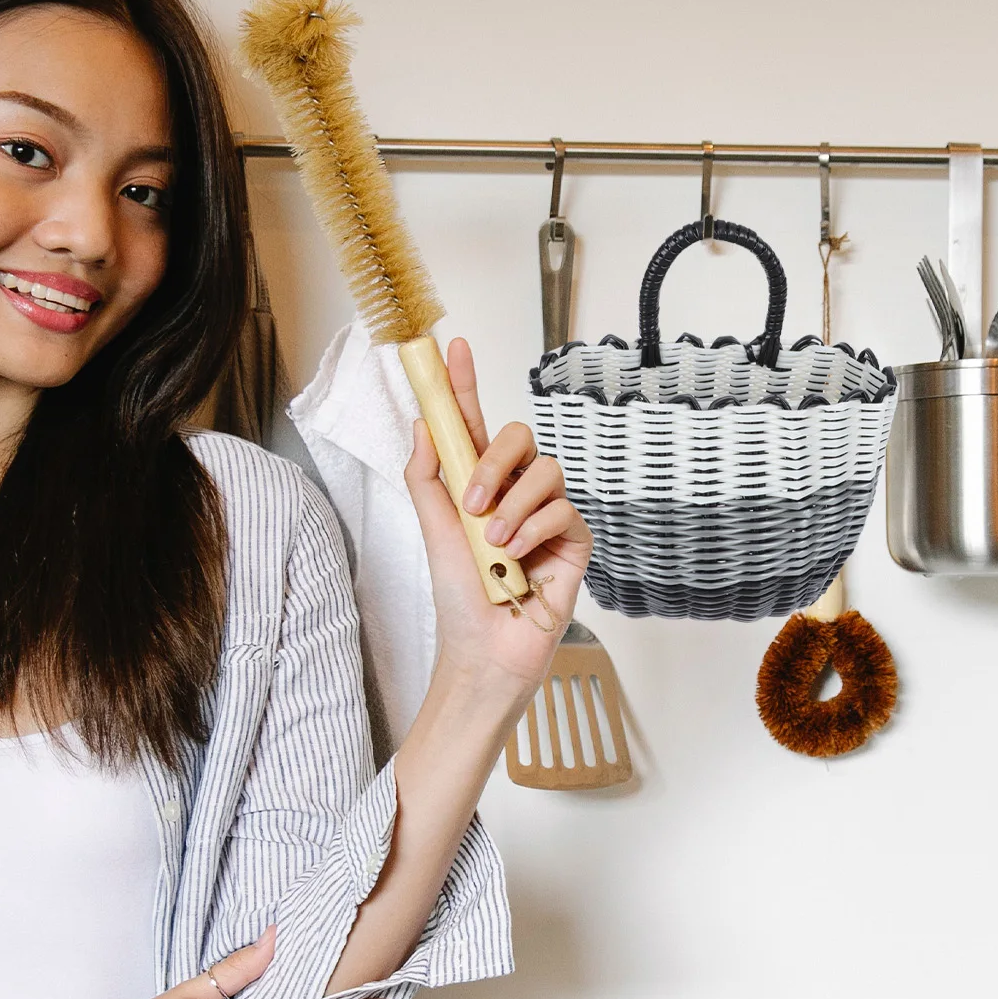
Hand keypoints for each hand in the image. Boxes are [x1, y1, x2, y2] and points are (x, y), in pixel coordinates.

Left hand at [404, 337, 591, 691]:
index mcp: (480, 486)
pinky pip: (563, 510)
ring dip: (513, 505)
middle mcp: (516, 494)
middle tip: (472, 502)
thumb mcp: (433, 532)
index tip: (453, 348)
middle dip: (494, 462)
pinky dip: (534, 530)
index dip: (465, 385)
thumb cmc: (459, 599)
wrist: (485, 651)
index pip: (475, 425)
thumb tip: (423, 425)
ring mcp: (548, 515)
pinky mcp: (574, 541)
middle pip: (520, 437)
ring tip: (493, 543)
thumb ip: (426, 478)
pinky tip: (516, 558)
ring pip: (546, 471)